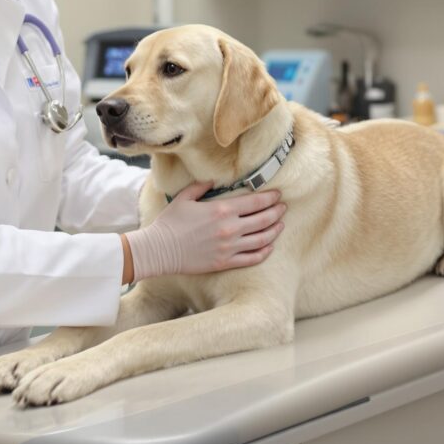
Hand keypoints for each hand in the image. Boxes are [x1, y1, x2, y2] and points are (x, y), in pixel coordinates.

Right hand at [124, 180, 284, 280]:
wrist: (160, 249)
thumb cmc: (170, 222)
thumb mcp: (184, 198)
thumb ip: (201, 187)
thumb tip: (214, 181)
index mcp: (221, 210)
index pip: (255, 202)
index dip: (270, 198)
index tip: (278, 194)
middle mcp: (230, 228)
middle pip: (263, 219)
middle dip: (277, 212)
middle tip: (283, 208)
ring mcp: (229, 247)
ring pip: (262, 239)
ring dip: (275, 231)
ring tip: (281, 225)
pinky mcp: (225, 262)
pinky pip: (252, 258)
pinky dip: (264, 251)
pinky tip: (269, 246)